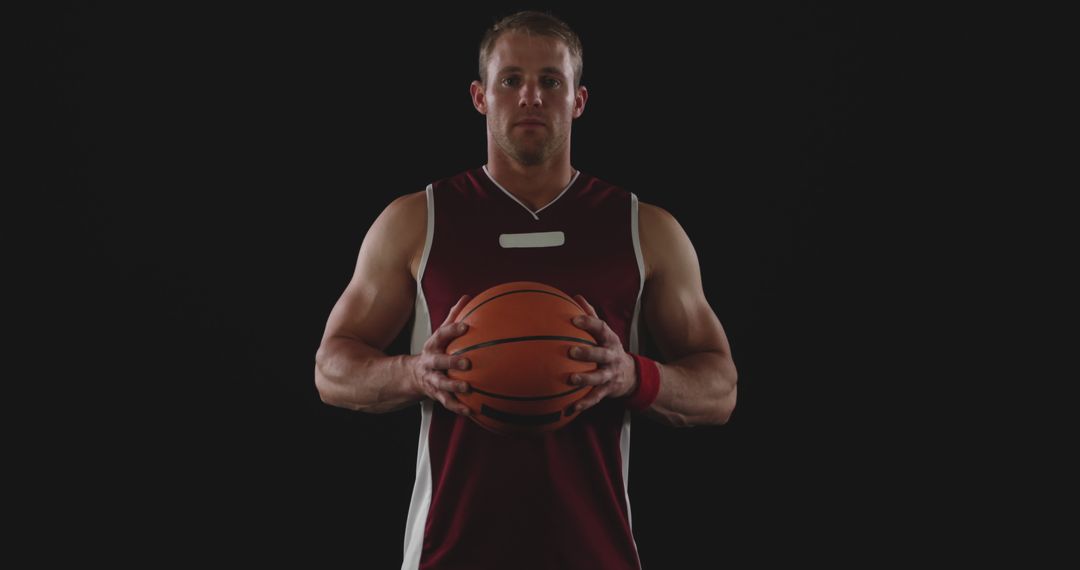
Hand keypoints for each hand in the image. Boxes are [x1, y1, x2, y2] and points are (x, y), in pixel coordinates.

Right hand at [410, 294, 473, 415]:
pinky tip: (472, 410)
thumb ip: (453, 317)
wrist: (413, 375)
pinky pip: (448, 402)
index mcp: (433, 346)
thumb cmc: (435, 352)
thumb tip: (467, 297)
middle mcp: (430, 363)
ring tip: (467, 387)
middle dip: (451, 361)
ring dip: (454, 386)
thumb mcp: (440, 335)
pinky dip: (459, 407)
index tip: (466, 326)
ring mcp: (432, 380)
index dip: (453, 329)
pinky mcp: (436, 394)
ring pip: (442, 384)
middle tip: (467, 362)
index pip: (441, 334)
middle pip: (439, 361)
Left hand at [566, 294, 636, 413]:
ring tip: (571, 379)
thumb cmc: (609, 348)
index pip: (601, 328)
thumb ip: (590, 315)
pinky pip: (595, 398)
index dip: (589, 323)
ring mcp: (610, 374)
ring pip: (599, 377)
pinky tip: (570, 408)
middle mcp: (612, 357)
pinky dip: (583, 404)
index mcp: (610, 340)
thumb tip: (575, 296)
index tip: (574, 319)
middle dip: (588, 352)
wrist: (631, 375)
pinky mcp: (607, 390)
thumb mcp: (604, 332)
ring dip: (586, 379)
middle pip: (602, 354)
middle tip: (571, 351)